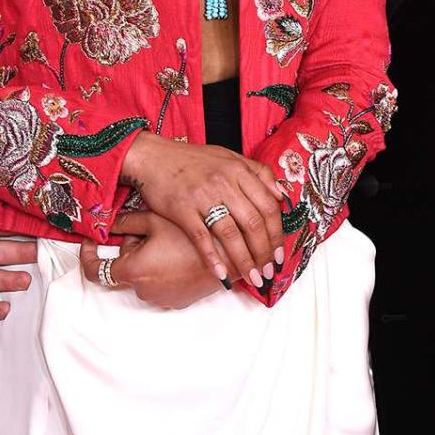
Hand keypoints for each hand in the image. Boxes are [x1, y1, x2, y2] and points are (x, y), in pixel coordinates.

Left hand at [79, 210, 238, 308]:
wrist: (234, 254)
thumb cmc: (194, 234)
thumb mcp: (155, 220)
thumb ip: (124, 222)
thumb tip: (106, 222)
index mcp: (133, 270)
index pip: (94, 270)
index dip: (87, 254)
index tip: (89, 242)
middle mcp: (144, 291)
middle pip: (124, 269)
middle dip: (130, 249)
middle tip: (148, 229)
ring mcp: (163, 299)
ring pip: (143, 276)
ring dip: (148, 260)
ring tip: (169, 239)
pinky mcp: (179, 302)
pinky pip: (161, 284)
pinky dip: (163, 271)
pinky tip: (180, 253)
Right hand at [121, 132, 285, 290]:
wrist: (153, 156)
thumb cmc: (192, 160)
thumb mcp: (229, 157)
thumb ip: (258, 173)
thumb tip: (280, 196)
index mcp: (239, 170)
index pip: (268, 206)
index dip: (277, 234)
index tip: (280, 254)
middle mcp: (224, 183)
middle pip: (253, 223)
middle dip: (264, 253)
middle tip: (268, 272)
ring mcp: (202, 196)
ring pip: (231, 234)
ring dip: (244, 261)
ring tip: (252, 278)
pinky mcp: (181, 209)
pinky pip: (201, 238)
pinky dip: (213, 259)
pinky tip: (222, 275)